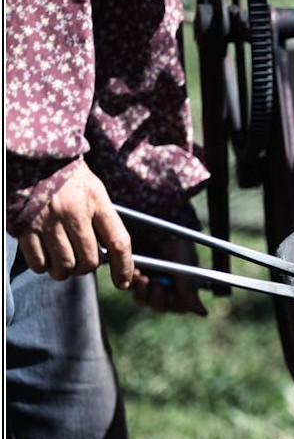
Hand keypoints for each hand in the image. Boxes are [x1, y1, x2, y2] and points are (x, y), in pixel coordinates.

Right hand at [17, 161, 133, 288]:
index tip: (123, 283)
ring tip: (61, 264)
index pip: (119, 242)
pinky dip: (44, 266)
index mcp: (96, 201)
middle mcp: (74, 211)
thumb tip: (111, 254)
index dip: (124, 267)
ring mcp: (47, 220)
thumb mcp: (93, 189)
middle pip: (89, 260)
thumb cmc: (66, 175)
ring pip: (64, 265)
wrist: (31, 155)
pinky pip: (39, 262)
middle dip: (86, 268)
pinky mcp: (23, 226)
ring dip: (64, 271)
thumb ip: (102, 218)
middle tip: (80, 262)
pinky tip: (44, 258)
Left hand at [131, 238, 207, 315]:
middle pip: (160, 306)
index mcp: (182, 284)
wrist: (156, 222)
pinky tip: (138, 272)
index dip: (174, 303)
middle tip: (157, 283)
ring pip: (144, 300)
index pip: (178, 306)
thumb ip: (190, 291)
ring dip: (144, 293)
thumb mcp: (185, 266)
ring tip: (145, 278)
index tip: (171, 295)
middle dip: (158, 298)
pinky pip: (131, 288)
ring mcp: (149, 279)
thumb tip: (202, 313)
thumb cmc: (177, 243)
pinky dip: (134, 283)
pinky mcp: (132, 273)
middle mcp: (166, 284)